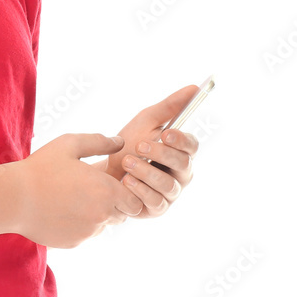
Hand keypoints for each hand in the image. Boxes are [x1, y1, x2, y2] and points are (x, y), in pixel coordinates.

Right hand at [14, 132, 145, 248]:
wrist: (12, 199)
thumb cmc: (41, 168)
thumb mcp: (69, 145)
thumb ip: (99, 142)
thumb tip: (120, 142)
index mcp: (106, 191)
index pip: (135, 201)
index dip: (126, 192)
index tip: (109, 184)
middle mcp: (102, 216)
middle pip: (122, 215)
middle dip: (113, 205)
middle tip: (89, 190)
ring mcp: (88, 233)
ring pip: (103, 226)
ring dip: (95, 215)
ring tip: (70, 199)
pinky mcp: (74, 243)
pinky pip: (84, 235)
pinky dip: (78, 225)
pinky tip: (59, 211)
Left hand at [97, 85, 198, 218]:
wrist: (101, 171)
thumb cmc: (127, 144)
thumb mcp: (145, 121)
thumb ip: (169, 106)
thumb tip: (195, 87)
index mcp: (181, 152)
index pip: (192, 146)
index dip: (181, 140)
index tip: (166, 133)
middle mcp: (180, 174)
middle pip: (183, 165)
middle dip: (161, 154)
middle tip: (140, 146)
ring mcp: (170, 193)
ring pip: (168, 185)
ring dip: (146, 172)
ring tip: (127, 163)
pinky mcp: (156, 209)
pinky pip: (156, 203)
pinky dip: (140, 191)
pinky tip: (126, 182)